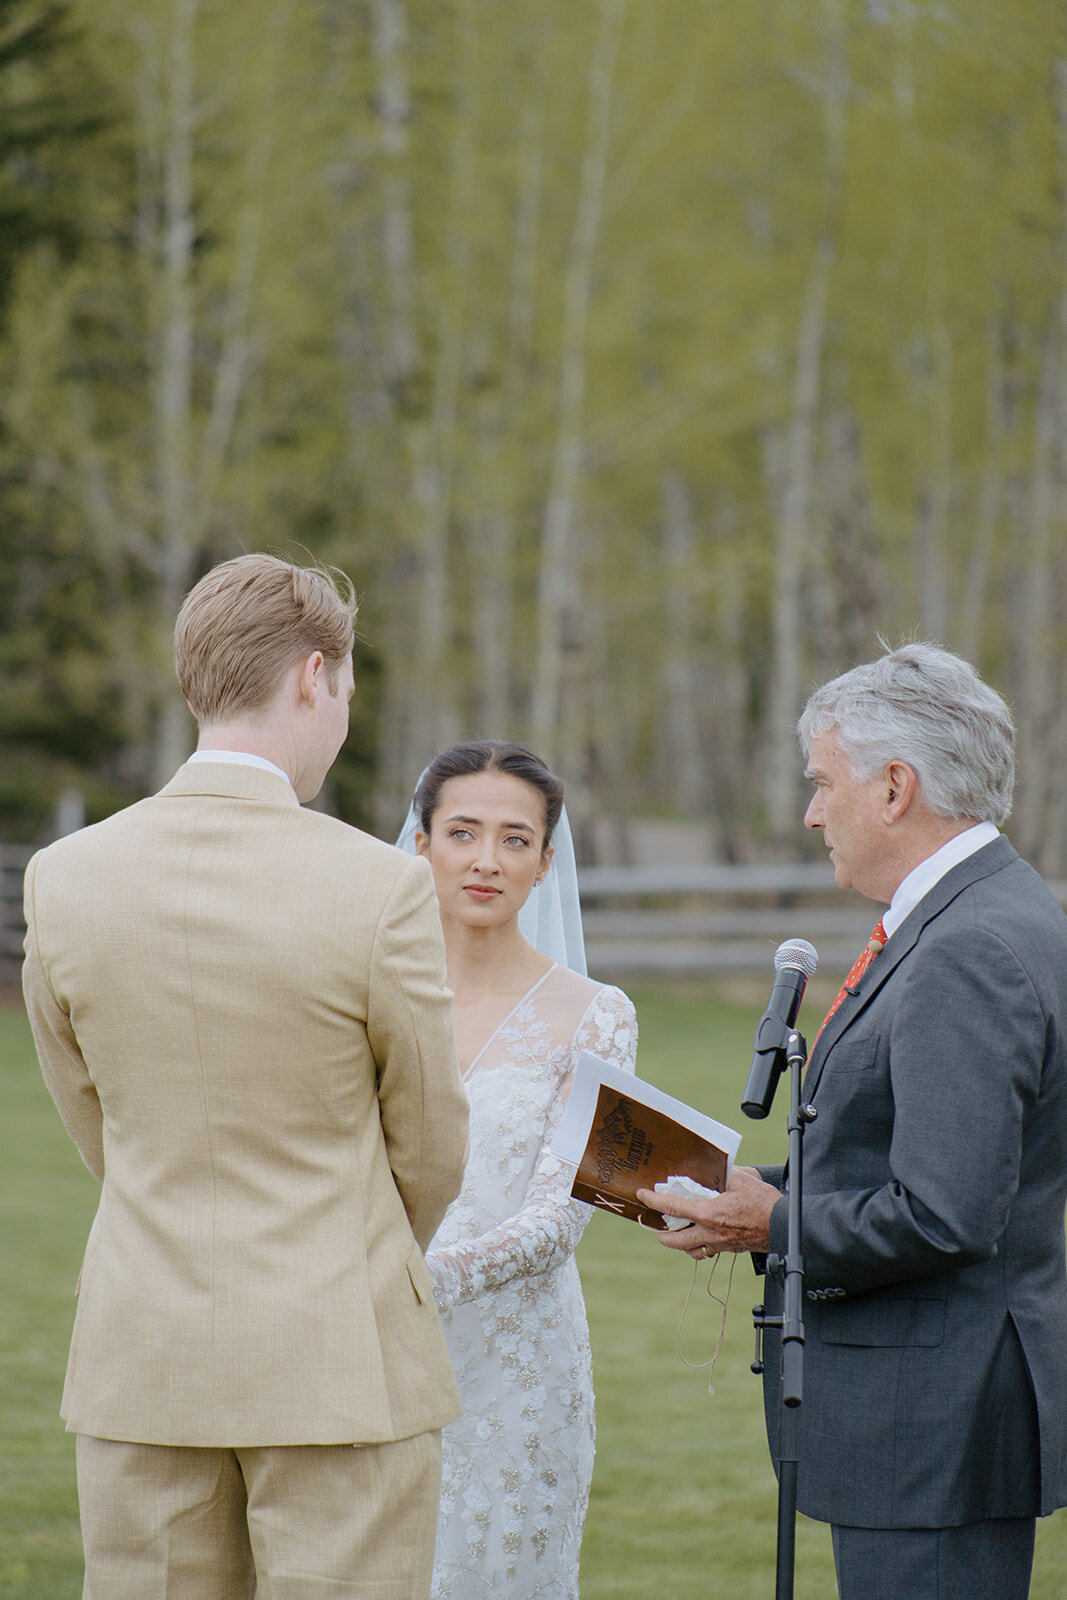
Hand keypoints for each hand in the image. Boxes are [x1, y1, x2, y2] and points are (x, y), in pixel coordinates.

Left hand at [636, 1166, 779, 1259]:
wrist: (782, 1225)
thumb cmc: (763, 1202)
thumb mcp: (741, 1179)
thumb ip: (722, 1173)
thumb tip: (713, 1167)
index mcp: (708, 1213)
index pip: (673, 1206)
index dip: (654, 1200)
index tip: (642, 1195)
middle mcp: (710, 1232)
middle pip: (676, 1241)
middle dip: (663, 1236)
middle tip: (657, 1227)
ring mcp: (719, 1244)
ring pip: (691, 1251)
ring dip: (680, 1244)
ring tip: (676, 1234)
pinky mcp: (729, 1249)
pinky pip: (707, 1252)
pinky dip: (699, 1247)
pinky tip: (700, 1237)